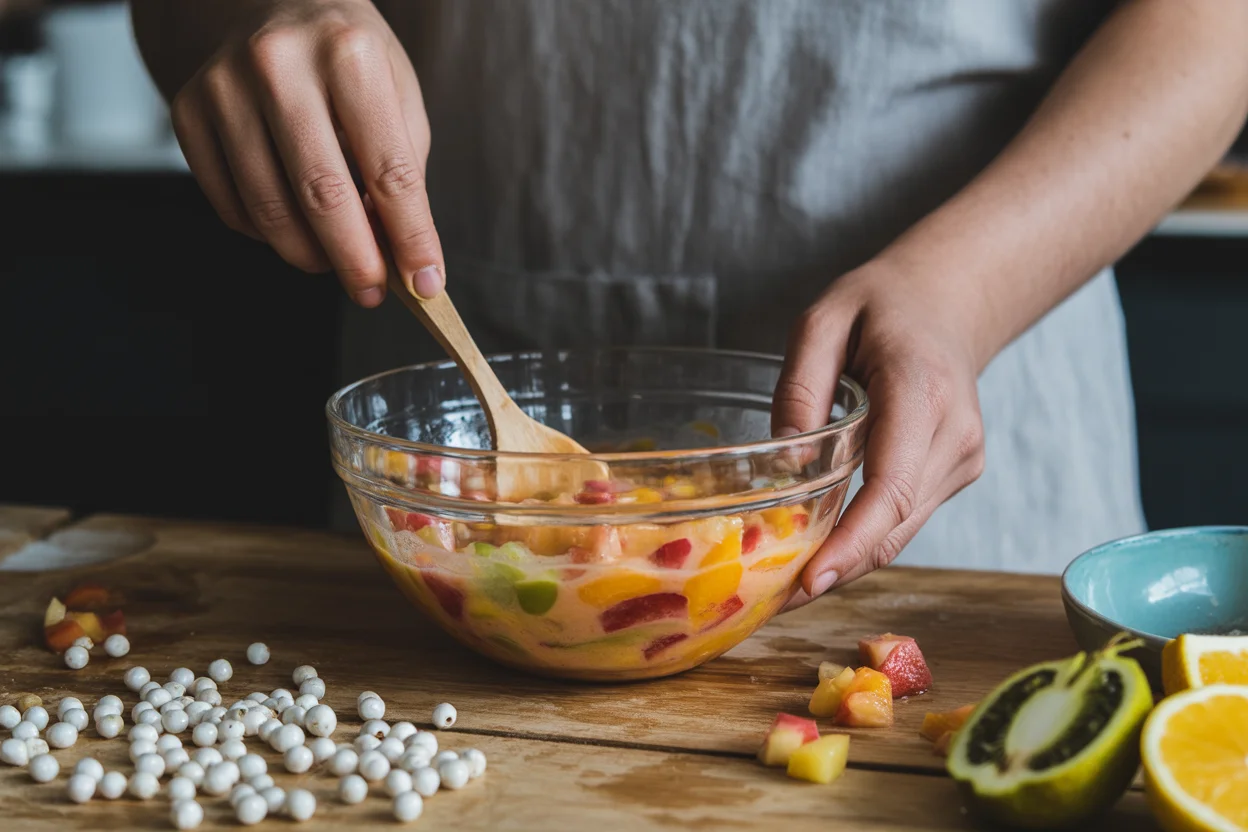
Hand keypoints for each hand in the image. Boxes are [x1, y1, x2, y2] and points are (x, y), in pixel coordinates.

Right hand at [169, 0, 444, 304]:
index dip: (411, 236)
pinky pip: (230, 205)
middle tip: (373, 291)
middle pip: (322, 195)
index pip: (389, 169)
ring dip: (310, 254)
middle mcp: (279, 63)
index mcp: (348, 53)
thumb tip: (397, 251)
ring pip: (269, 208)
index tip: (427, 281)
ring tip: (336, 261)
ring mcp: (224, 87)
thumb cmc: (344, 56)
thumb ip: (400, 169)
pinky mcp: (187, 112)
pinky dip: (267, 234)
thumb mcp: (394, 92)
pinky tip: (292, 227)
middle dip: (355, 260)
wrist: (263, 0)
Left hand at [773, 262, 986, 604]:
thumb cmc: (880, 306)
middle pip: (894, 525)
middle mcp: (954, 436)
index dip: (851, 541)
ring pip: (900, 533)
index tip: (811, 580)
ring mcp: (962, 460)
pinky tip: (819, 548)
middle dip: (835, 567)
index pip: (891, 487)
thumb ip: (801, 387)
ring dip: (847, 561)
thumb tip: (784, 464)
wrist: (947, 301)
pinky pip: (904, 520)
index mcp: (923, 393)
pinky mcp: (956, 473)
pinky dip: (862, 539)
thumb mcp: (823, 321)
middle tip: (769, 598)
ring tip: (783, 582)